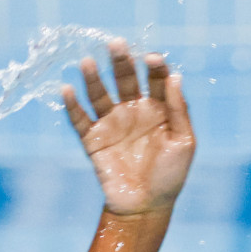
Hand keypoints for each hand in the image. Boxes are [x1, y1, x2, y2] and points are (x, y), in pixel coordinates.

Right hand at [63, 39, 194, 215]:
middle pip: (125, 78)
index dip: (154, 67)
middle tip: (115, 44)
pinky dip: (72, 105)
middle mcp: (133, 110)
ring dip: (92, 77)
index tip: (151, 59)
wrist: (146, 207)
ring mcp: (112, 123)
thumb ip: (179, 110)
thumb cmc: (170, 176)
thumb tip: (175, 76)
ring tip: (87, 62)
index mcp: (158, 108)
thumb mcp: (183, 142)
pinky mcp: (93, 139)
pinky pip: (79, 119)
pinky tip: (67, 89)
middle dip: (120, 61)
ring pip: (99, 94)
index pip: (155, 79)